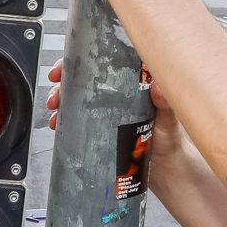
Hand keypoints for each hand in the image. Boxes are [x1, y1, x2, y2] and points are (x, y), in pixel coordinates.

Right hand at [42, 59, 187, 164]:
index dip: (81, 59)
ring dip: (60, 99)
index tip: (66, 66)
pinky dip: (63, 120)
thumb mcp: (168, 117)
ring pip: (76, 96)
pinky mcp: (99, 128)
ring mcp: (106, 110)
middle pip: (83, 77)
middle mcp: (116, 92)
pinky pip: (76, 119)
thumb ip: (165, 103)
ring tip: (55, 110)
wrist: (167, 167)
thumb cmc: (171, 138)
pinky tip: (59, 124)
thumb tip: (158, 87)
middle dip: (64, 80)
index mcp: (131, 81)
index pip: (103, 60)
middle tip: (57, 90)